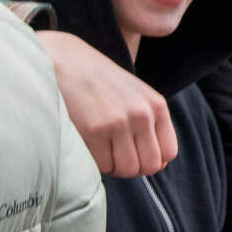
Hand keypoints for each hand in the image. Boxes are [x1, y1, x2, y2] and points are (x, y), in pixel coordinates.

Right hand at [37, 31, 176, 178]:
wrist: (62, 61)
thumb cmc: (97, 82)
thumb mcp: (134, 96)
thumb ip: (150, 126)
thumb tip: (160, 165)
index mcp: (156, 105)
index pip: (168, 152)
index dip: (151, 159)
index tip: (133, 152)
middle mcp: (143, 114)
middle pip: (150, 165)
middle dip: (132, 166)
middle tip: (114, 153)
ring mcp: (120, 122)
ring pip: (127, 169)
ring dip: (113, 166)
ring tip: (100, 147)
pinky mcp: (95, 130)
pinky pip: (103, 166)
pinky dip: (95, 162)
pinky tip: (87, 143)